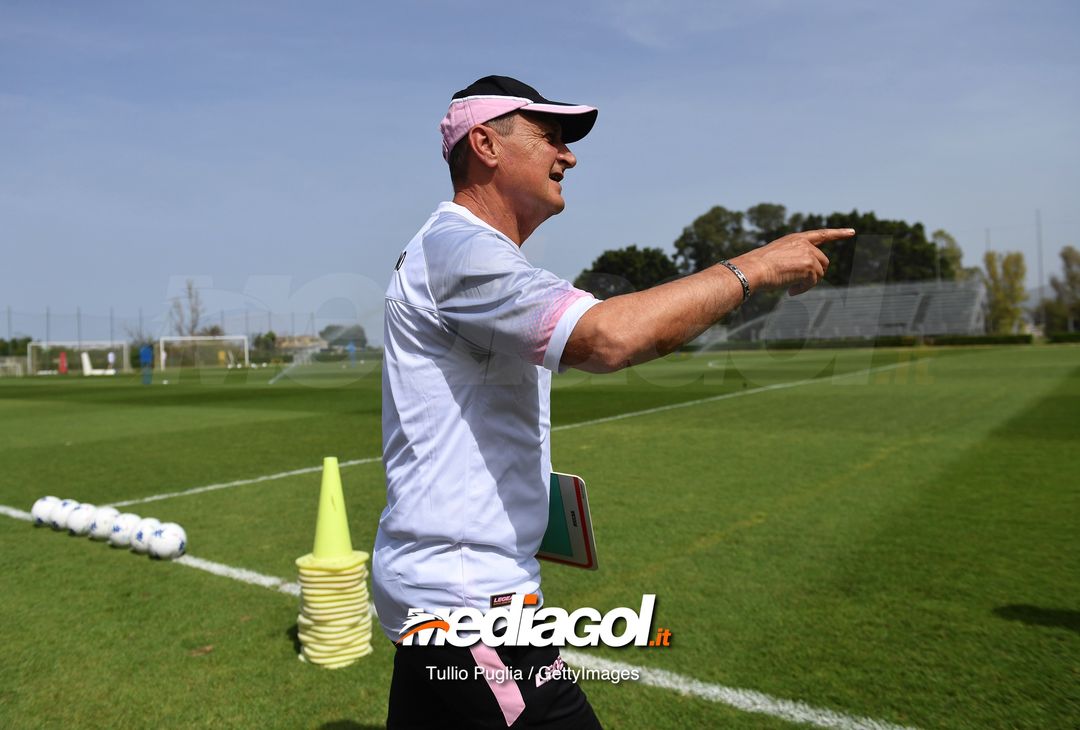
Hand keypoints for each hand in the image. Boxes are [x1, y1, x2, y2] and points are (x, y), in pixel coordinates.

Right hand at [733, 228, 854, 295]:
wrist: (753, 269)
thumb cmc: (758, 266)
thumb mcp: (777, 256)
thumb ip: (793, 259)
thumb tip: (803, 275)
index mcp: (796, 239)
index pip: (821, 234)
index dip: (838, 233)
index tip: (851, 232)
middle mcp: (805, 244)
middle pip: (823, 262)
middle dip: (815, 274)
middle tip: (800, 284)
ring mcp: (808, 255)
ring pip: (819, 274)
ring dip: (808, 283)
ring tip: (791, 287)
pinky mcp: (809, 267)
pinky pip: (812, 283)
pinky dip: (803, 289)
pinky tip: (790, 291)